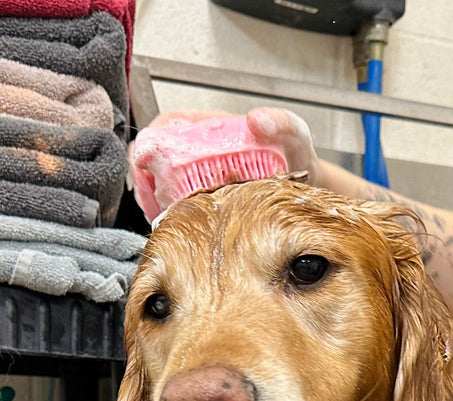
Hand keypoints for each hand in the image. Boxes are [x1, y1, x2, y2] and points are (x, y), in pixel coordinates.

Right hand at [129, 107, 319, 221]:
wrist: (307, 189)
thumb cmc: (296, 156)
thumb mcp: (293, 134)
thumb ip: (281, 123)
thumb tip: (257, 120)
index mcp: (212, 129)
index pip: (168, 125)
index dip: (150, 140)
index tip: (144, 158)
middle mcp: (201, 153)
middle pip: (157, 160)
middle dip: (145, 178)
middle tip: (147, 197)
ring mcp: (200, 180)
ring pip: (162, 188)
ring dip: (154, 201)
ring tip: (158, 215)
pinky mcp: (205, 205)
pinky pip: (179, 210)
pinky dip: (171, 219)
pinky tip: (175, 228)